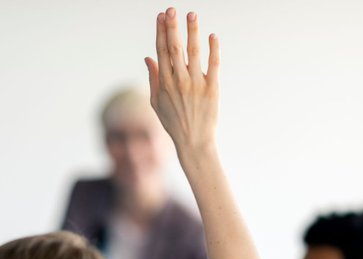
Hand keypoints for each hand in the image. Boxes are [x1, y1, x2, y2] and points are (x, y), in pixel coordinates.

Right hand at [145, 8, 219, 156]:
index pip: (161, 51)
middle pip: (174, 48)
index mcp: (164, 83)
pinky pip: (213, 66)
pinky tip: (213, 36)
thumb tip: (148, 57)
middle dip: (172, 27)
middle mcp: (179, 81)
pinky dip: (213, 50)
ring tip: (192, 15)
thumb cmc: (174, 123)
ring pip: (193, 53)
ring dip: (192, 32)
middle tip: (172, 9)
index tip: (161, 16)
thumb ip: (153, 78)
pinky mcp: (212, 90)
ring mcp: (196, 85)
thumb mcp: (156, 103)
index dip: (160, 32)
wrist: (193, 142)